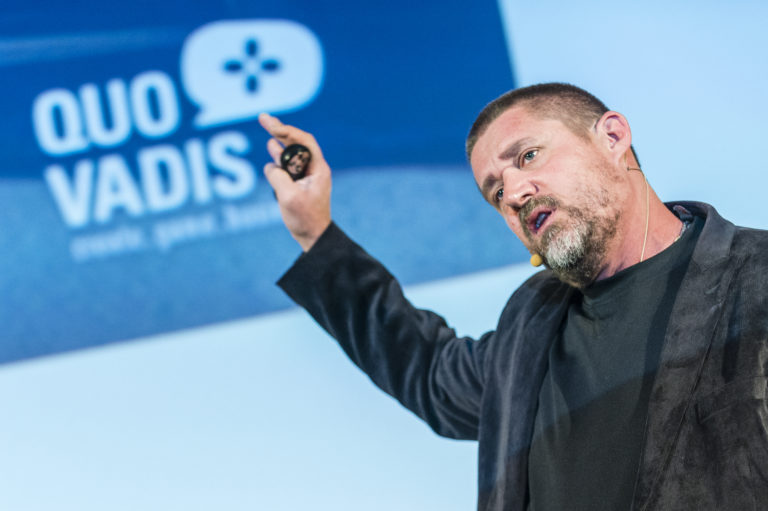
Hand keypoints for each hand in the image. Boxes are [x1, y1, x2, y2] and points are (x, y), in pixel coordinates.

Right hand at [259, 113, 331, 251]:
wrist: (314, 236)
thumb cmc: (305, 218)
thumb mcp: (288, 197)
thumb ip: (277, 176)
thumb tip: (271, 166)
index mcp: (318, 169)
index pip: (304, 141)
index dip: (287, 130)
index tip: (271, 126)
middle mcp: (313, 169)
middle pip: (296, 143)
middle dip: (279, 130)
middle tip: (263, 118)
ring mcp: (306, 177)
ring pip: (290, 154)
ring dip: (278, 142)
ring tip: (268, 125)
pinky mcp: (298, 185)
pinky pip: (286, 168)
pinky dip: (277, 160)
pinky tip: (271, 150)